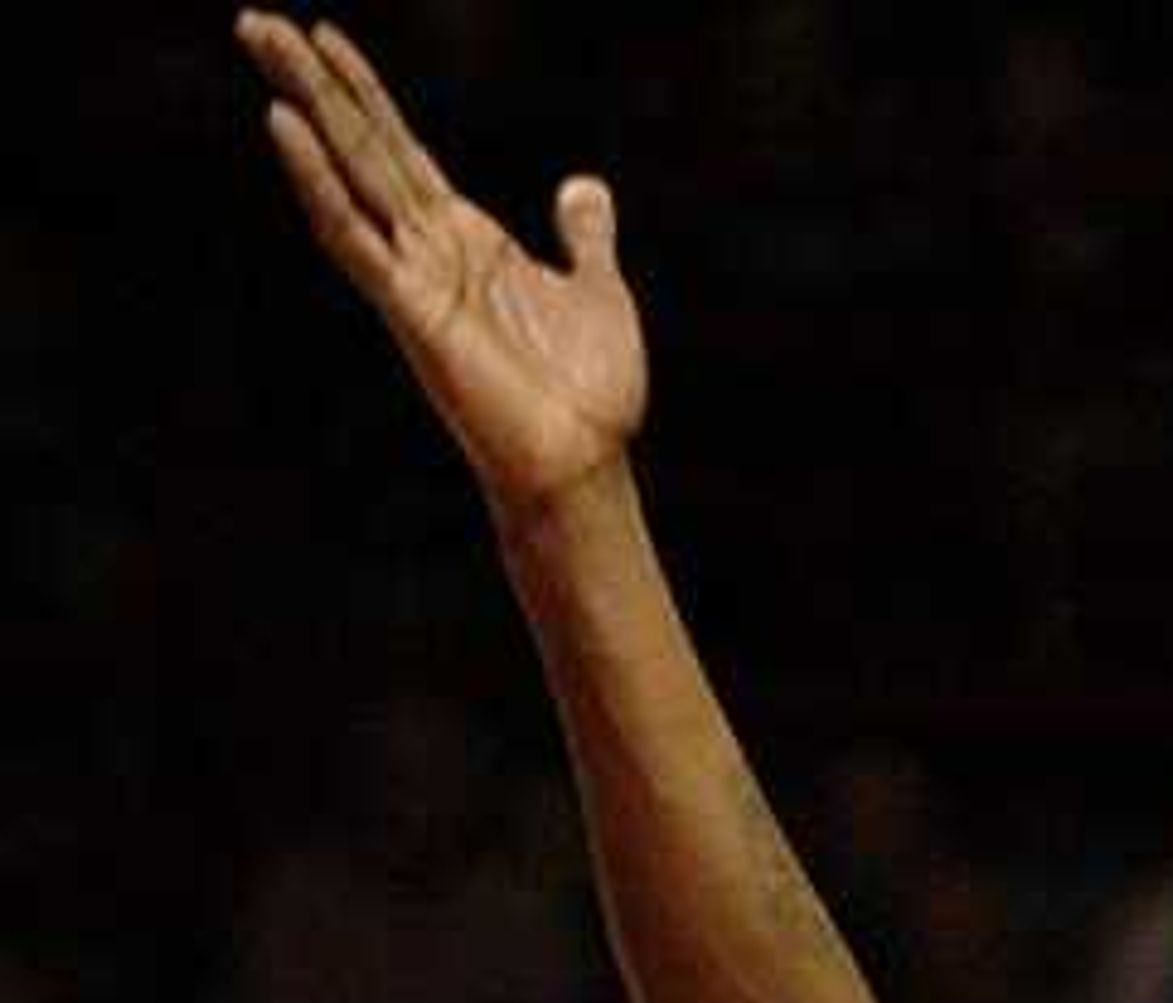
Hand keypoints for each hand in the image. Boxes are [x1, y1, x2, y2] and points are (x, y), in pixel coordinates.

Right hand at [243, 16, 647, 516]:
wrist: (585, 467)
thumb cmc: (590, 396)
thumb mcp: (597, 291)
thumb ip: (584, 238)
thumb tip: (583, 188)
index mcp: (465, 238)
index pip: (398, 145)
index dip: (363, 90)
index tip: (323, 33)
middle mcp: (428, 249)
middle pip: (358, 142)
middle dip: (309, 78)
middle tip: (254, 20)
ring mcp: (412, 276)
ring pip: (345, 170)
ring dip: (302, 103)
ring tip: (261, 40)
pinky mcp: (408, 309)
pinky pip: (351, 235)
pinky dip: (317, 181)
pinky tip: (285, 125)